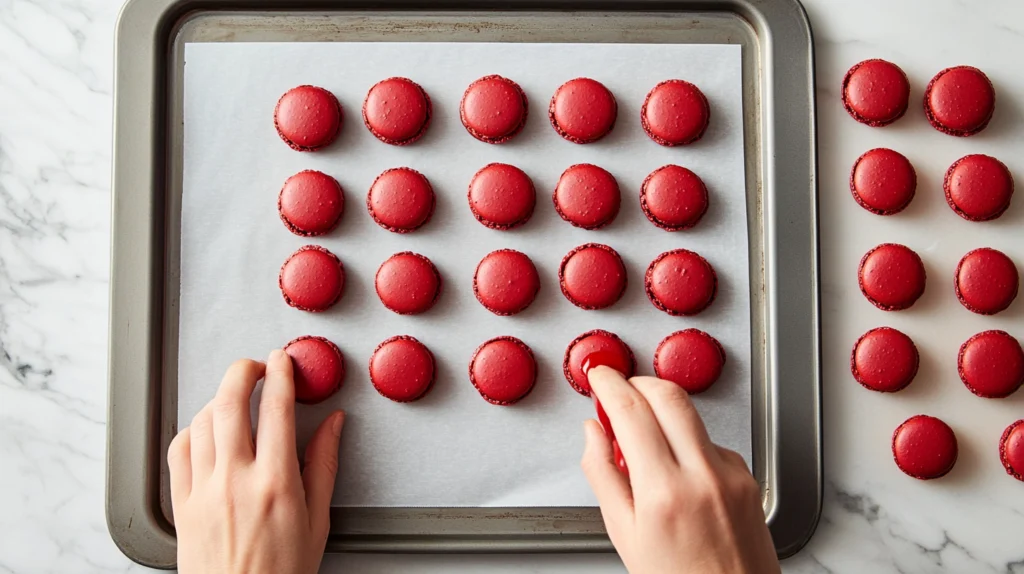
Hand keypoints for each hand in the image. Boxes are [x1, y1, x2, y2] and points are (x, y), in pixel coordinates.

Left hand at [168, 349, 344, 573]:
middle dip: (243, 371)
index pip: (276, 408)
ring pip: (201, 421)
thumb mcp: (318, 520)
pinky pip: (179, 449)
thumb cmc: (281, 572)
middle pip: (229, 402)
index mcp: (276, 483)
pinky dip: (192, 428)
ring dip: (218, 398)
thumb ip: (323, 464)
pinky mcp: (182, 503)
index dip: (280, 374)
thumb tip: (333, 425)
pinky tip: (207, 430)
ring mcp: (203, 490)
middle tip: (255, 366)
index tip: (282, 361)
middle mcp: (235, 481)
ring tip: (235, 398)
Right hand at [581, 365, 778, 573]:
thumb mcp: (623, 534)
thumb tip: (592, 433)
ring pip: (692, 415)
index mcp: (663, 492)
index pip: (631, 411)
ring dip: (663, 412)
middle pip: (669, 395)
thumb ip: (602, 474)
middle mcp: (703, 476)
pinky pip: (711, 442)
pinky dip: (688, 442)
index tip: (599, 375)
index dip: (610, 384)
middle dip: (639, 382)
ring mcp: (731, 474)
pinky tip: (678, 469)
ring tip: (644, 440)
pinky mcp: (748, 477)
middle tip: (620, 391)